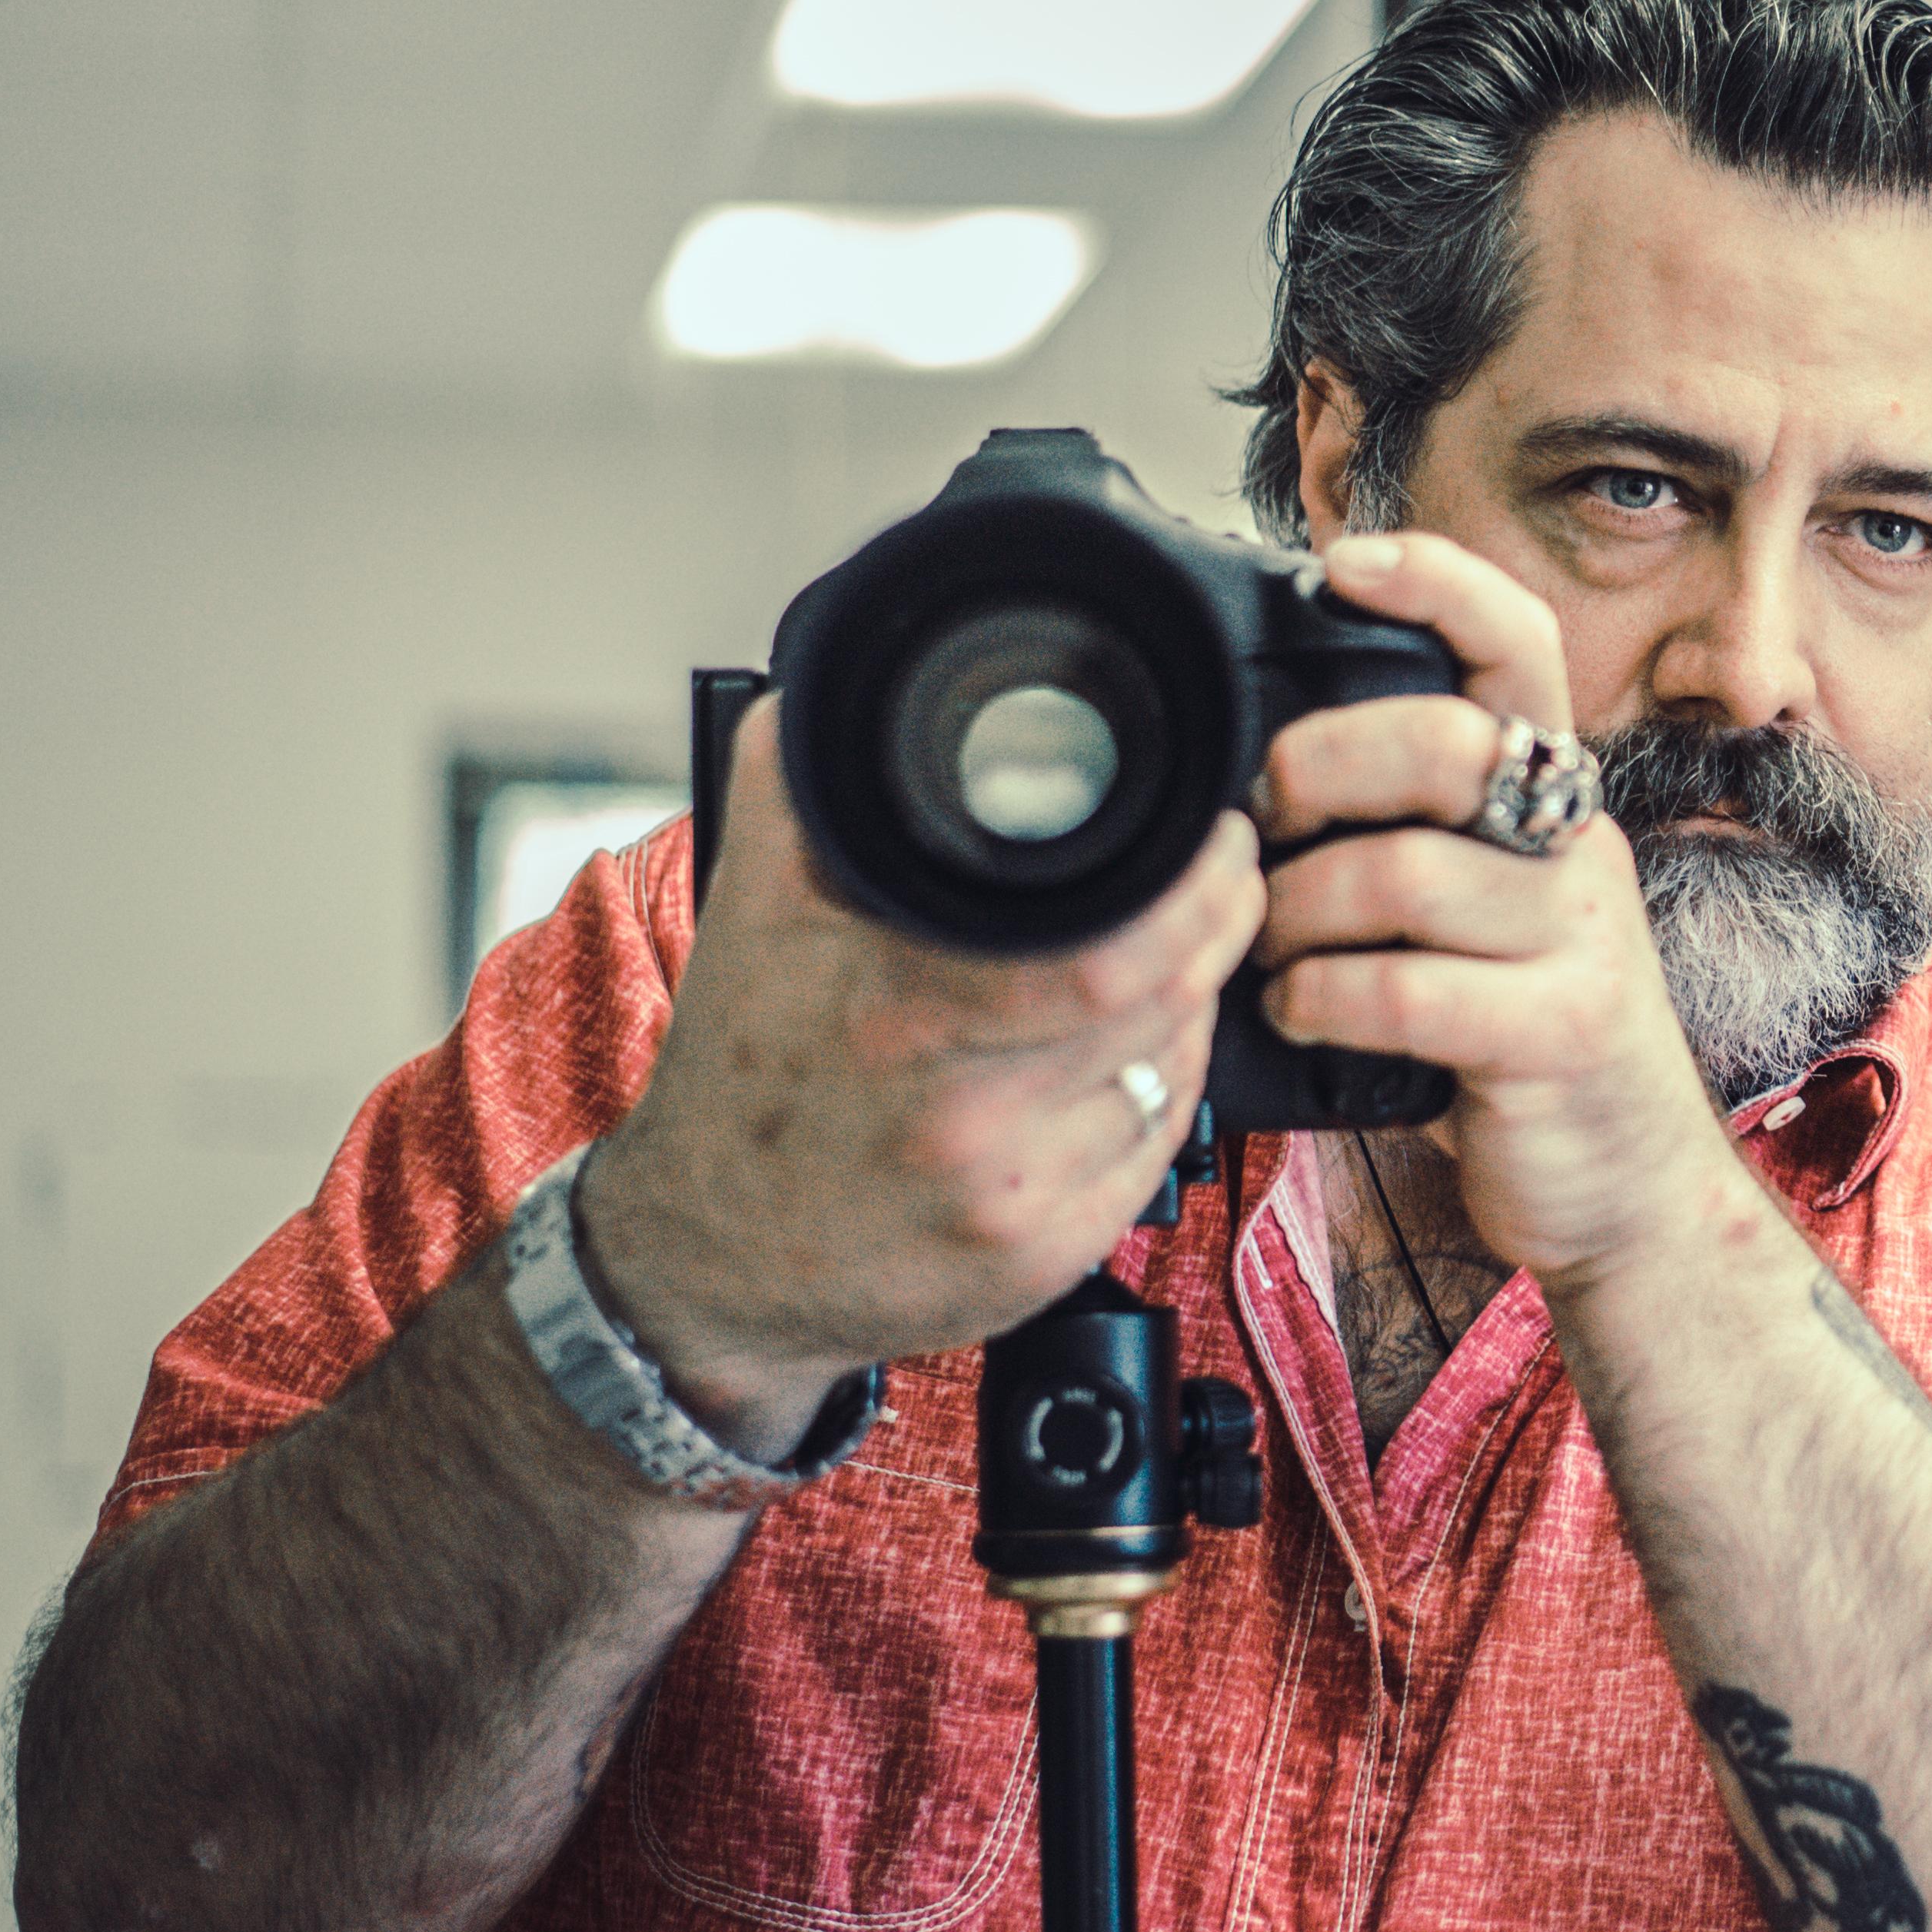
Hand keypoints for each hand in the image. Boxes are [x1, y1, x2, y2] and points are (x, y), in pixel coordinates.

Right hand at [574, 700, 1266, 1456]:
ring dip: (1195, 996)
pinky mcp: (1044, 1255)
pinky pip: (1157, 1143)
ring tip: (1177, 946)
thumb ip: (806, 774)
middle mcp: (959, 1112)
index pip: (1115, 945)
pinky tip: (1134, 1047)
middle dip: (1219, 921)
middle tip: (1227, 871)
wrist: (704, 1259)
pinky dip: (1164, 1078)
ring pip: (1172, 1064)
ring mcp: (1010, 1195)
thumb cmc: (745, 1067)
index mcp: (897, 1010)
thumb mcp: (753, 901)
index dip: (1193, 882)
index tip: (1212, 831)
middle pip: (1164, 999)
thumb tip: (859, 672)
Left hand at [1252, 530, 1747, 1283]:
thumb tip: (1250, 767)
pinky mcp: (1563, 1032)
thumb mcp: (1472, 914)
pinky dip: (1322, 1000)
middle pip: (1442, 740)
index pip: (1516, 642)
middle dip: (1313, 769)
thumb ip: (1404, 831)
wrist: (1625, 1187)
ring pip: (1400, 872)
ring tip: (1270, 955)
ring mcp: (1581, 937)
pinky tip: (1301, 1016)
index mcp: (1549, 796)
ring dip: (1294, 914)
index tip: (1339, 566)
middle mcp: (1576, 845)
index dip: (1435, 582)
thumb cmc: (1512, 1042)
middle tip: (1259, 825)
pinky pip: (1407, 989)